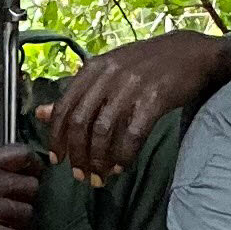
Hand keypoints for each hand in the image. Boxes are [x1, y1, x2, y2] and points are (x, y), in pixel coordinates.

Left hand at [39, 33, 230, 182]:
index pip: (64, 107)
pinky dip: (124, 154)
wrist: (191, 53)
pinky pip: (132, 134)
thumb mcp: (108, 72)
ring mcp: (132, 86)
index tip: (56, 159)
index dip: (57, 137)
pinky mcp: (154, 98)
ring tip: (100, 176)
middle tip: (80, 175)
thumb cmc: (146, 65)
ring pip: (104, 131)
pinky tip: (122, 166)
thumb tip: (40, 113)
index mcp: (93, 68)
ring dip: (98, 159)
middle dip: (77, 154)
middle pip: (81, 123)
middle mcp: (109, 75)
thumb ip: (76, 94)